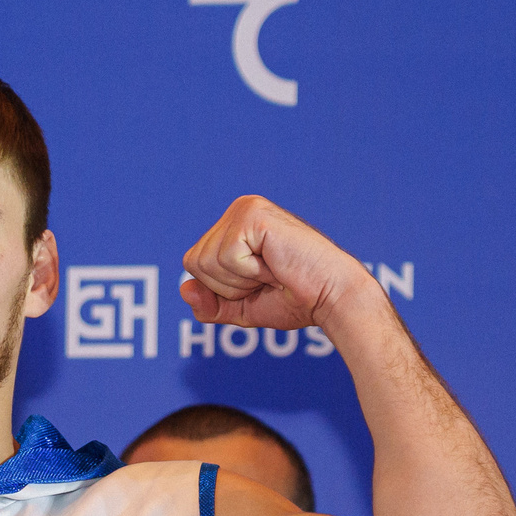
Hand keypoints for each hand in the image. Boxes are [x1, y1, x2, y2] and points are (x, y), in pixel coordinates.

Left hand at [179, 195, 369, 331]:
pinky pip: (226, 257)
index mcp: (233, 225)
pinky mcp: (253, 214)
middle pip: (195, 262)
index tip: (259, 283)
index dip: (221, 289)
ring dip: (240, 280)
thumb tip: (183, 289)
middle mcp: (238, 210)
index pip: (194, 264)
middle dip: (228, 286)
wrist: (331, 297)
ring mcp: (245, 208)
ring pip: (206, 261)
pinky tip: (275, 264)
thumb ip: (211, 304)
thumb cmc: (295, 300)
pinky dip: (249, 272)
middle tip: (267, 278)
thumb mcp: (242, 308)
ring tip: (273, 271)